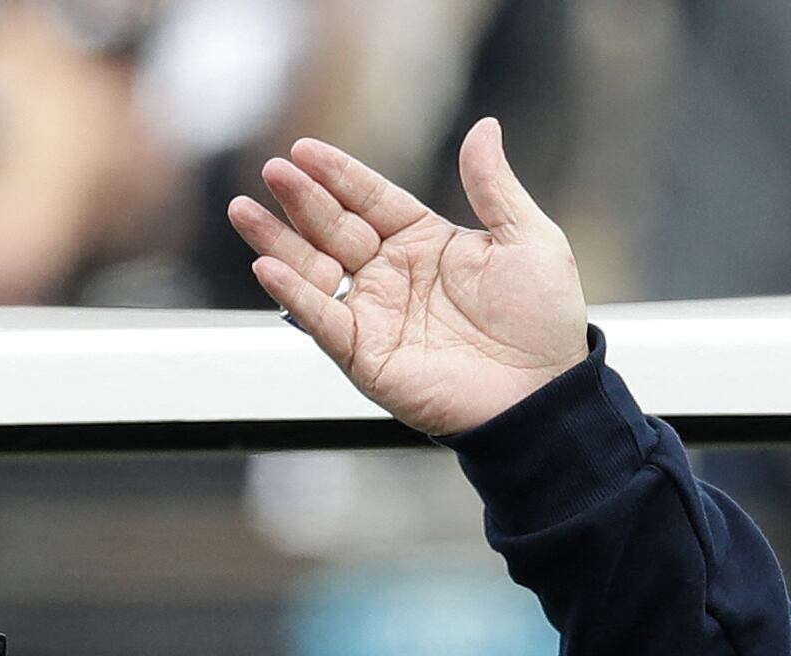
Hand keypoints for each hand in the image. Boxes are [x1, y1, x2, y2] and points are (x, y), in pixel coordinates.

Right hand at [228, 117, 587, 436]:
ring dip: (277, 240)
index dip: (338, 174)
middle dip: (302, 199)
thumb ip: (495, 186)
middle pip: (334, 227)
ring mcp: (375, 314)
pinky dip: (294, 295)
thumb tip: (485, 127)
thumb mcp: (529, 240)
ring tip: (244, 210)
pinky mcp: (366, 355)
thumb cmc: (544, 322)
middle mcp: (392, 274)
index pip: (370, 198)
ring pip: (314, 269)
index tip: (304, 149)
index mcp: (425, 242)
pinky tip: (268, 267)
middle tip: (274, 170)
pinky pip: (322, 320)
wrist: (547, 393)